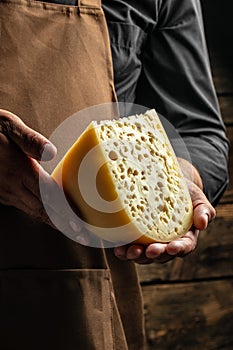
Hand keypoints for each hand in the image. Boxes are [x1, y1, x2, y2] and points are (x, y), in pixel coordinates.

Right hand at [0, 109, 84, 240]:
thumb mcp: (8, 125)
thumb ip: (29, 140)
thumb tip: (51, 152)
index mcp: (18, 169)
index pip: (47, 194)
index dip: (64, 210)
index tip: (78, 222)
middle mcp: (12, 186)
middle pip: (43, 210)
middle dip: (64, 223)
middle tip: (82, 235)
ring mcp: (6, 193)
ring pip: (34, 212)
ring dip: (54, 223)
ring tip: (72, 231)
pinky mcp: (2, 195)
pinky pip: (26, 208)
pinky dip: (42, 216)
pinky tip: (52, 219)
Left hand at [114, 159, 215, 263]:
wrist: (164, 184)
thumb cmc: (184, 193)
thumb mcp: (197, 198)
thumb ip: (203, 210)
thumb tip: (203, 224)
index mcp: (185, 237)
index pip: (184, 247)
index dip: (178, 249)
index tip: (172, 248)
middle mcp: (167, 244)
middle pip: (162, 255)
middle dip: (155, 254)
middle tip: (150, 250)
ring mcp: (150, 243)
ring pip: (144, 256)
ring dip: (137, 256)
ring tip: (130, 251)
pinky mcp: (135, 239)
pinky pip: (129, 249)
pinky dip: (123, 251)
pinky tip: (118, 249)